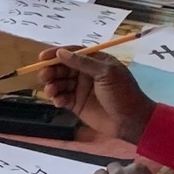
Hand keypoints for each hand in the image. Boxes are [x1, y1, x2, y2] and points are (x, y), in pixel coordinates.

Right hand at [35, 49, 153, 141]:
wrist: (131, 121)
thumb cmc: (123, 93)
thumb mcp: (106, 73)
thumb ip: (83, 62)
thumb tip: (61, 52)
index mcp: (95, 62)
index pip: (72, 53)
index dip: (56, 54)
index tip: (42, 58)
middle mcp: (86, 73)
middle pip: (63, 68)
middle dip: (51, 71)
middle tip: (44, 76)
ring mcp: (80, 89)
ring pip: (60, 83)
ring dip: (52, 85)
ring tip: (51, 91)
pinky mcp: (76, 104)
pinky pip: (62, 98)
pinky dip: (57, 98)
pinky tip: (58, 101)